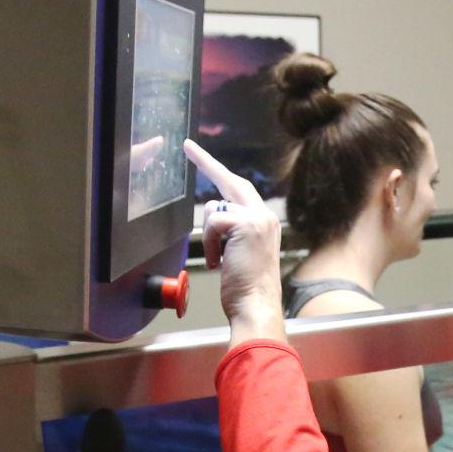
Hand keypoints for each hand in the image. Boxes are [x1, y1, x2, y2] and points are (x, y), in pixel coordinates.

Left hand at [183, 140, 286, 344]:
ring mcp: (258, 218)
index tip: (202, 156)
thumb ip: (232, 232)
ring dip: (209, 237)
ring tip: (219, 260)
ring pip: (214, 211)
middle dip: (207, 162)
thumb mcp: (240, 254)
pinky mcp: (247, 224)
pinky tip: (218, 262)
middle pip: (230, 181)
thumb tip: (215, 216)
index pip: (240, 190)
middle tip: (188, 147)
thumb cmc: (247, 289)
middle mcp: (264, 216)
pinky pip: (212, 224)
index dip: (220, 173)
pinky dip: (209, 245)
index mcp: (264, 223)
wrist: (257, 305)